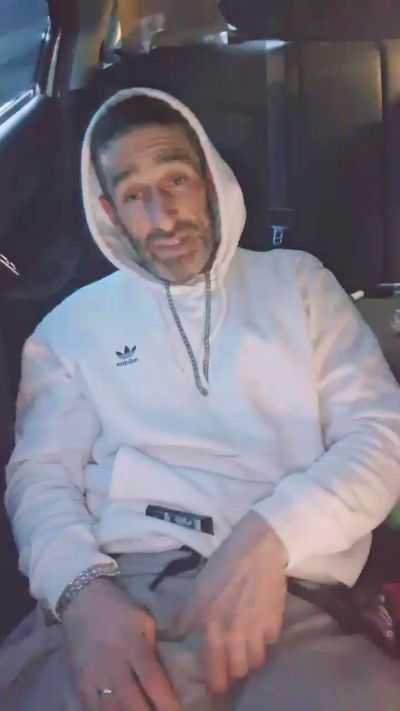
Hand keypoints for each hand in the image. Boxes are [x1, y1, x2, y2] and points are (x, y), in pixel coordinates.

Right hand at [62, 577, 181, 710]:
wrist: (82, 599)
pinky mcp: (79, 680)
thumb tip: (165, 675)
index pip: (154, 682)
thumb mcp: (144, 621)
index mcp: (134, 646)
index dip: (167, 703)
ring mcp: (94, 675)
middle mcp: (114, 665)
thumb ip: (153, 648)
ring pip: (111, 710)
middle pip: (133, 703)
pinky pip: (91, 707)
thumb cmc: (119, 608)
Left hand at [177, 512, 287, 693]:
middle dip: (234, 669)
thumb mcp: (197, 590)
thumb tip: (176, 635)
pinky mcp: (275, 622)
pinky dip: (264, 639)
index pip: (215, 672)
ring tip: (245, 645)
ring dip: (250, 656)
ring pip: (256, 661)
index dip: (216, 682)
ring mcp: (257, 631)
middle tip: (231, 660)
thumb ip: (187, 616)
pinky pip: (269, 642)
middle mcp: (235, 635)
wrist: (257, 550)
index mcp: (212, 628)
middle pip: (239, 671)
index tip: (216, 683)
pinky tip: (259, 626)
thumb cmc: (223, 566)